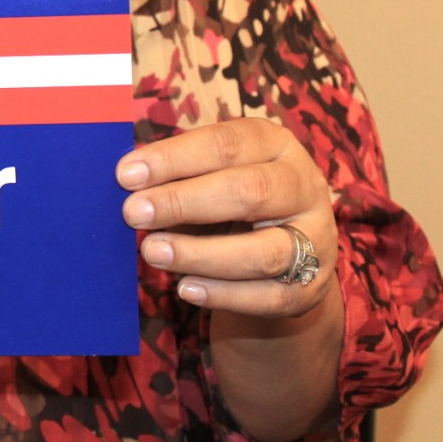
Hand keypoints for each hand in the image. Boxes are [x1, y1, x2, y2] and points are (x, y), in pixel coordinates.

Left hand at [116, 119, 336, 317]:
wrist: (281, 254)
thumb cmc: (228, 200)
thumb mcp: (209, 175)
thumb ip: (176, 177)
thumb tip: (128, 184)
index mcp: (275, 144)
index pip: (225, 144)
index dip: (173, 158)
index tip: (126, 175)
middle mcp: (303, 187)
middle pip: (249, 192)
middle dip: (183, 202)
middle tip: (133, 212)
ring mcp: (316, 240)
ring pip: (264, 252)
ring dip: (201, 254)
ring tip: (152, 251)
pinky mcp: (311, 288)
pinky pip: (269, 297)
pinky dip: (224, 294)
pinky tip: (185, 288)